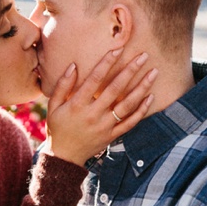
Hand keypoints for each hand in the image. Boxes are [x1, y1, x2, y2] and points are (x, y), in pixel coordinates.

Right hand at [44, 48, 154, 165]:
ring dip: (142, 88)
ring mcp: (105, 126)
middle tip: (144, 55)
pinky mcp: (112, 135)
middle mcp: (93, 114)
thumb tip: (73, 66)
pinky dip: (142, 110)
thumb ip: (62, 86)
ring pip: (127, 105)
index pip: (95, 79)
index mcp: (77, 105)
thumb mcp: (53, 106)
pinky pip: (130, 122)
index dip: (107, 63)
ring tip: (154, 73)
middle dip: (130, 70)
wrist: (64, 156)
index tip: (118, 49)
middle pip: (115, 89)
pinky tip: (150, 97)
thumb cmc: (58, 127)